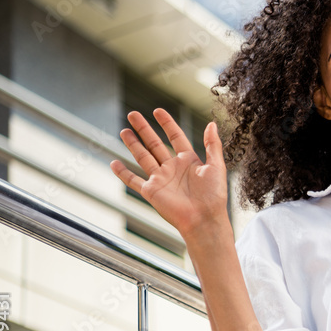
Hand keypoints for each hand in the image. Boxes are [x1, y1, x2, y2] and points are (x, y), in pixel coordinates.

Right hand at [109, 108, 227, 237]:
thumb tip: (212, 123)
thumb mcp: (217, 166)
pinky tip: (114, 163)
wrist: (204, 219)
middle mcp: (173, 168)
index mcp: (189, 161)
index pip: (175, 137)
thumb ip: (212, 145)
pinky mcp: (151, 192)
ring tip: (124, 131)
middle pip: (155, 144)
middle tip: (133, 114)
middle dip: (144, 129)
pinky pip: (133, 181)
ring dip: (133, 144)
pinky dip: (123, 173)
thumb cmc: (214, 195)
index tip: (157, 111)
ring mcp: (161, 179)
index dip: (167, 124)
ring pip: (143, 157)